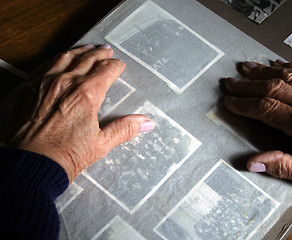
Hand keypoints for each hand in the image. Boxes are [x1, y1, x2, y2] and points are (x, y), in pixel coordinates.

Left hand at [0, 44, 153, 182]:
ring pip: (66, 57)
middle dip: (99, 54)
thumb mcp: (101, 144)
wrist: (30, 162)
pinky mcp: (30, 87)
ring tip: (86, 48)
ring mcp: (46, 82)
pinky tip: (59, 60)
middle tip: (106, 50)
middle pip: (87, 59)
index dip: (115, 66)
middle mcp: (67, 82)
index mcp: (87, 94)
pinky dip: (56, 59)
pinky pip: (45, 65)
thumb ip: (124, 129)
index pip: (106, 70)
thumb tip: (145, 123)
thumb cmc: (64, 155)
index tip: (119, 65)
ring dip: (79, 51)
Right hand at [223, 60, 291, 188]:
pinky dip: (288, 67)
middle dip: (248, 85)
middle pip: (273, 88)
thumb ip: (282, 166)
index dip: (244, 104)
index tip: (230, 101)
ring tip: (246, 68)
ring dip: (264, 71)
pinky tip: (277, 63)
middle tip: (230, 82)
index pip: (266, 109)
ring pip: (287, 77)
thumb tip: (254, 163)